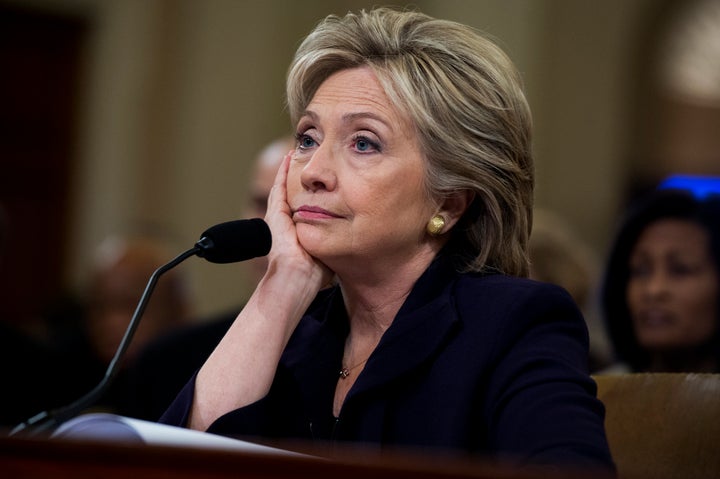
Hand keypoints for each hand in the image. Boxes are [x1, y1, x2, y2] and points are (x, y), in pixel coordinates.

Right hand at [264, 151, 332, 290]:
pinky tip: (287, 158)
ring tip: (294, 152)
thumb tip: (351, 239)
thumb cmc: (313, 276)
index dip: (311, 192)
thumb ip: (334, 242)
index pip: (305, 206)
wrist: (295, 283)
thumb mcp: (327, 253)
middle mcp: (286, 224)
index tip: (319, 179)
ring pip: (284, 188)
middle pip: (294, 193)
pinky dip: (282, 172)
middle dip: (299, 177)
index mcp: (297, 232)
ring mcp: (278, 219)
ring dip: (288, 170)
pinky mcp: (275, 216)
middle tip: (304, 157)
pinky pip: (279, 188)